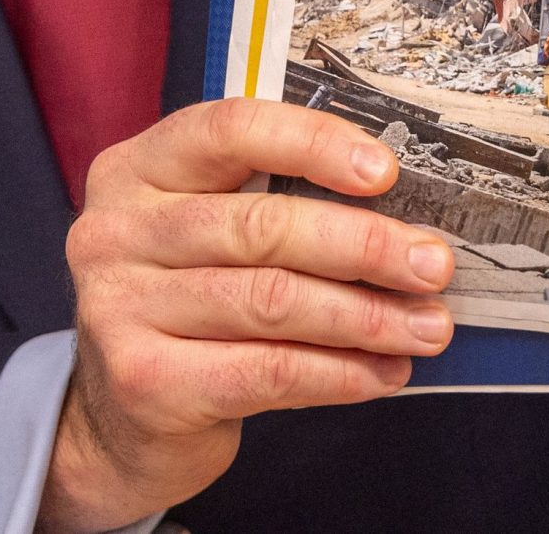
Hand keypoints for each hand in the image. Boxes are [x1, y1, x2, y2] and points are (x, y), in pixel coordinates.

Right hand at [42, 99, 456, 531]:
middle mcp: (115, 231)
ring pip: (272, 301)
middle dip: (365, 245)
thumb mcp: (209, 234)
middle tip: (433, 265)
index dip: (314, 143)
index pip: (231, 130)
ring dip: (366, 316)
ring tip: (427, 327)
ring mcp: (119, 308)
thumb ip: (276, 205)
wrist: (120, 417)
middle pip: (262, 225)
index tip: (387, 171)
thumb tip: (403, 216)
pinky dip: (338, 373)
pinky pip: (266, 371)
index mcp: (138, 169)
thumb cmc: (188, 304)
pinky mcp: (144, 382)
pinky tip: (381, 373)